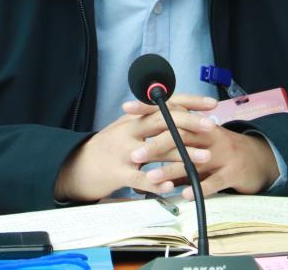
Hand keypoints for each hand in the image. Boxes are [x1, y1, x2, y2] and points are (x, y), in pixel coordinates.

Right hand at [54, 94, 216, 202]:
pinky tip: (172, 186)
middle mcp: (129, 130)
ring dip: (183, 154)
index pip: (164, 103)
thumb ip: (148, 119)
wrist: (75, 166)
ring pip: (157, 149)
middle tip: (212, 126)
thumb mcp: (126, 127)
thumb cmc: (107, 147)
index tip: (210, 103)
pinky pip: (141, 178)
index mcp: (133, 118)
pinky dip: (157, 183)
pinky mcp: (118, 173)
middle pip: (163, 120)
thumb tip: (178, 108)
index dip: (188, 101)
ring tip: (205, 158)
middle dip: (190, 122)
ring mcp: (123, 152)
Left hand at [124, 102, 280, 198]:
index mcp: (199, 123)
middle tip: (135, 155)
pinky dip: (198, 188)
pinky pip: (213, 181)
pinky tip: (183, 194)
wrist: (259, 160)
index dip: (149, 108)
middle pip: (180, 135)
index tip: (126, 109)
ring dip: (171, 169)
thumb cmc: (220, 150)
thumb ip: (175, 139)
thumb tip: (142, 141)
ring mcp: (222, 153)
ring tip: (151, 177)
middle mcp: (210, 135)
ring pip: (193, 159)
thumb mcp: (199, 139)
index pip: (171, 111)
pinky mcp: (232, 173)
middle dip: (155, 145)